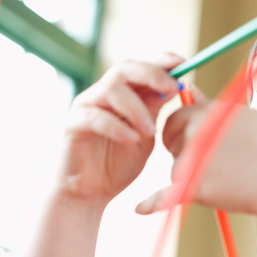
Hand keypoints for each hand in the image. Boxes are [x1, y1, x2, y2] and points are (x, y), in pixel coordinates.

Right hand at [57, 53, 181, 205]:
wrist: (89, 195)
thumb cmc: (116, 164)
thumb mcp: (145, 137)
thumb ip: (155, 112)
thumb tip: (175, 86)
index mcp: (123, 95)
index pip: (141, 67)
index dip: (162, 61)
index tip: (183, 64)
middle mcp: (103, 94)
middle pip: (125, 69)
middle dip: (151, 73)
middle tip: (172, 87)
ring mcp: (86, 107)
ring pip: (111, 90)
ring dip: (136, 107)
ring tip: (150, 130)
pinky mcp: (72, 125)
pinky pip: (94, 117)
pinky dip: (116, 127)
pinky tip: (131, 139)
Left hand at [137, 100, 256, 216]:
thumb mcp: (240, 117)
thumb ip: (209, 106)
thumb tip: (189, 90)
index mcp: (205, 114)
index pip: (174, 119)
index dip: (178, 129)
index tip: (189, 138)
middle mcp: (194, 135)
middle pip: (170, 142)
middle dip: (179, 149)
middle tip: (207, 159)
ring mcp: (194, 162)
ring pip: (176, 169)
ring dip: (191, 173)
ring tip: (225, 176)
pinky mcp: (196, 188)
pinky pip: (168, 196)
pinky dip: (153, 203)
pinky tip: (139, 209)